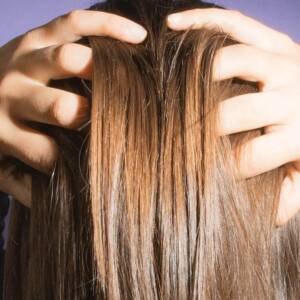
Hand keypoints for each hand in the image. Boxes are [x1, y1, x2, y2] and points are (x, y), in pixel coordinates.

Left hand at [0, 9, 146, 205]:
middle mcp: (12, 93)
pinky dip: (108, 27)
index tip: (103, 169)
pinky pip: (75, 22)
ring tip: (134, 81)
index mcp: (3, 131)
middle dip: (92, 118)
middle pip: (61, 107)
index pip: (49, 154)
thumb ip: (21, 185)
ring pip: (69, 60)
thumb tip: (51, 201)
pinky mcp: (37, 34)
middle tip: (117, 123)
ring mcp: (26, 59)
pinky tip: (136, 37)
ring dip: (105, 74)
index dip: (78, 165)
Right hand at [167, 8, 299, 224]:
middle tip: (179, 137)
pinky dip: (200, 21)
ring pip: (230, 59)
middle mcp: (291, 94)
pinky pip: (233, 23)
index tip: (201, 172)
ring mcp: (282, 60)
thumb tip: (262, 217)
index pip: (247, 158)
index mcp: (299, 135)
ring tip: (171, 89)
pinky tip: (174, 25)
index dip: (220, 169)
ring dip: (195, 75)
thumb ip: (289, 197)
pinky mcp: (274, 39)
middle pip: (232, 112)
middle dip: (201, 128)